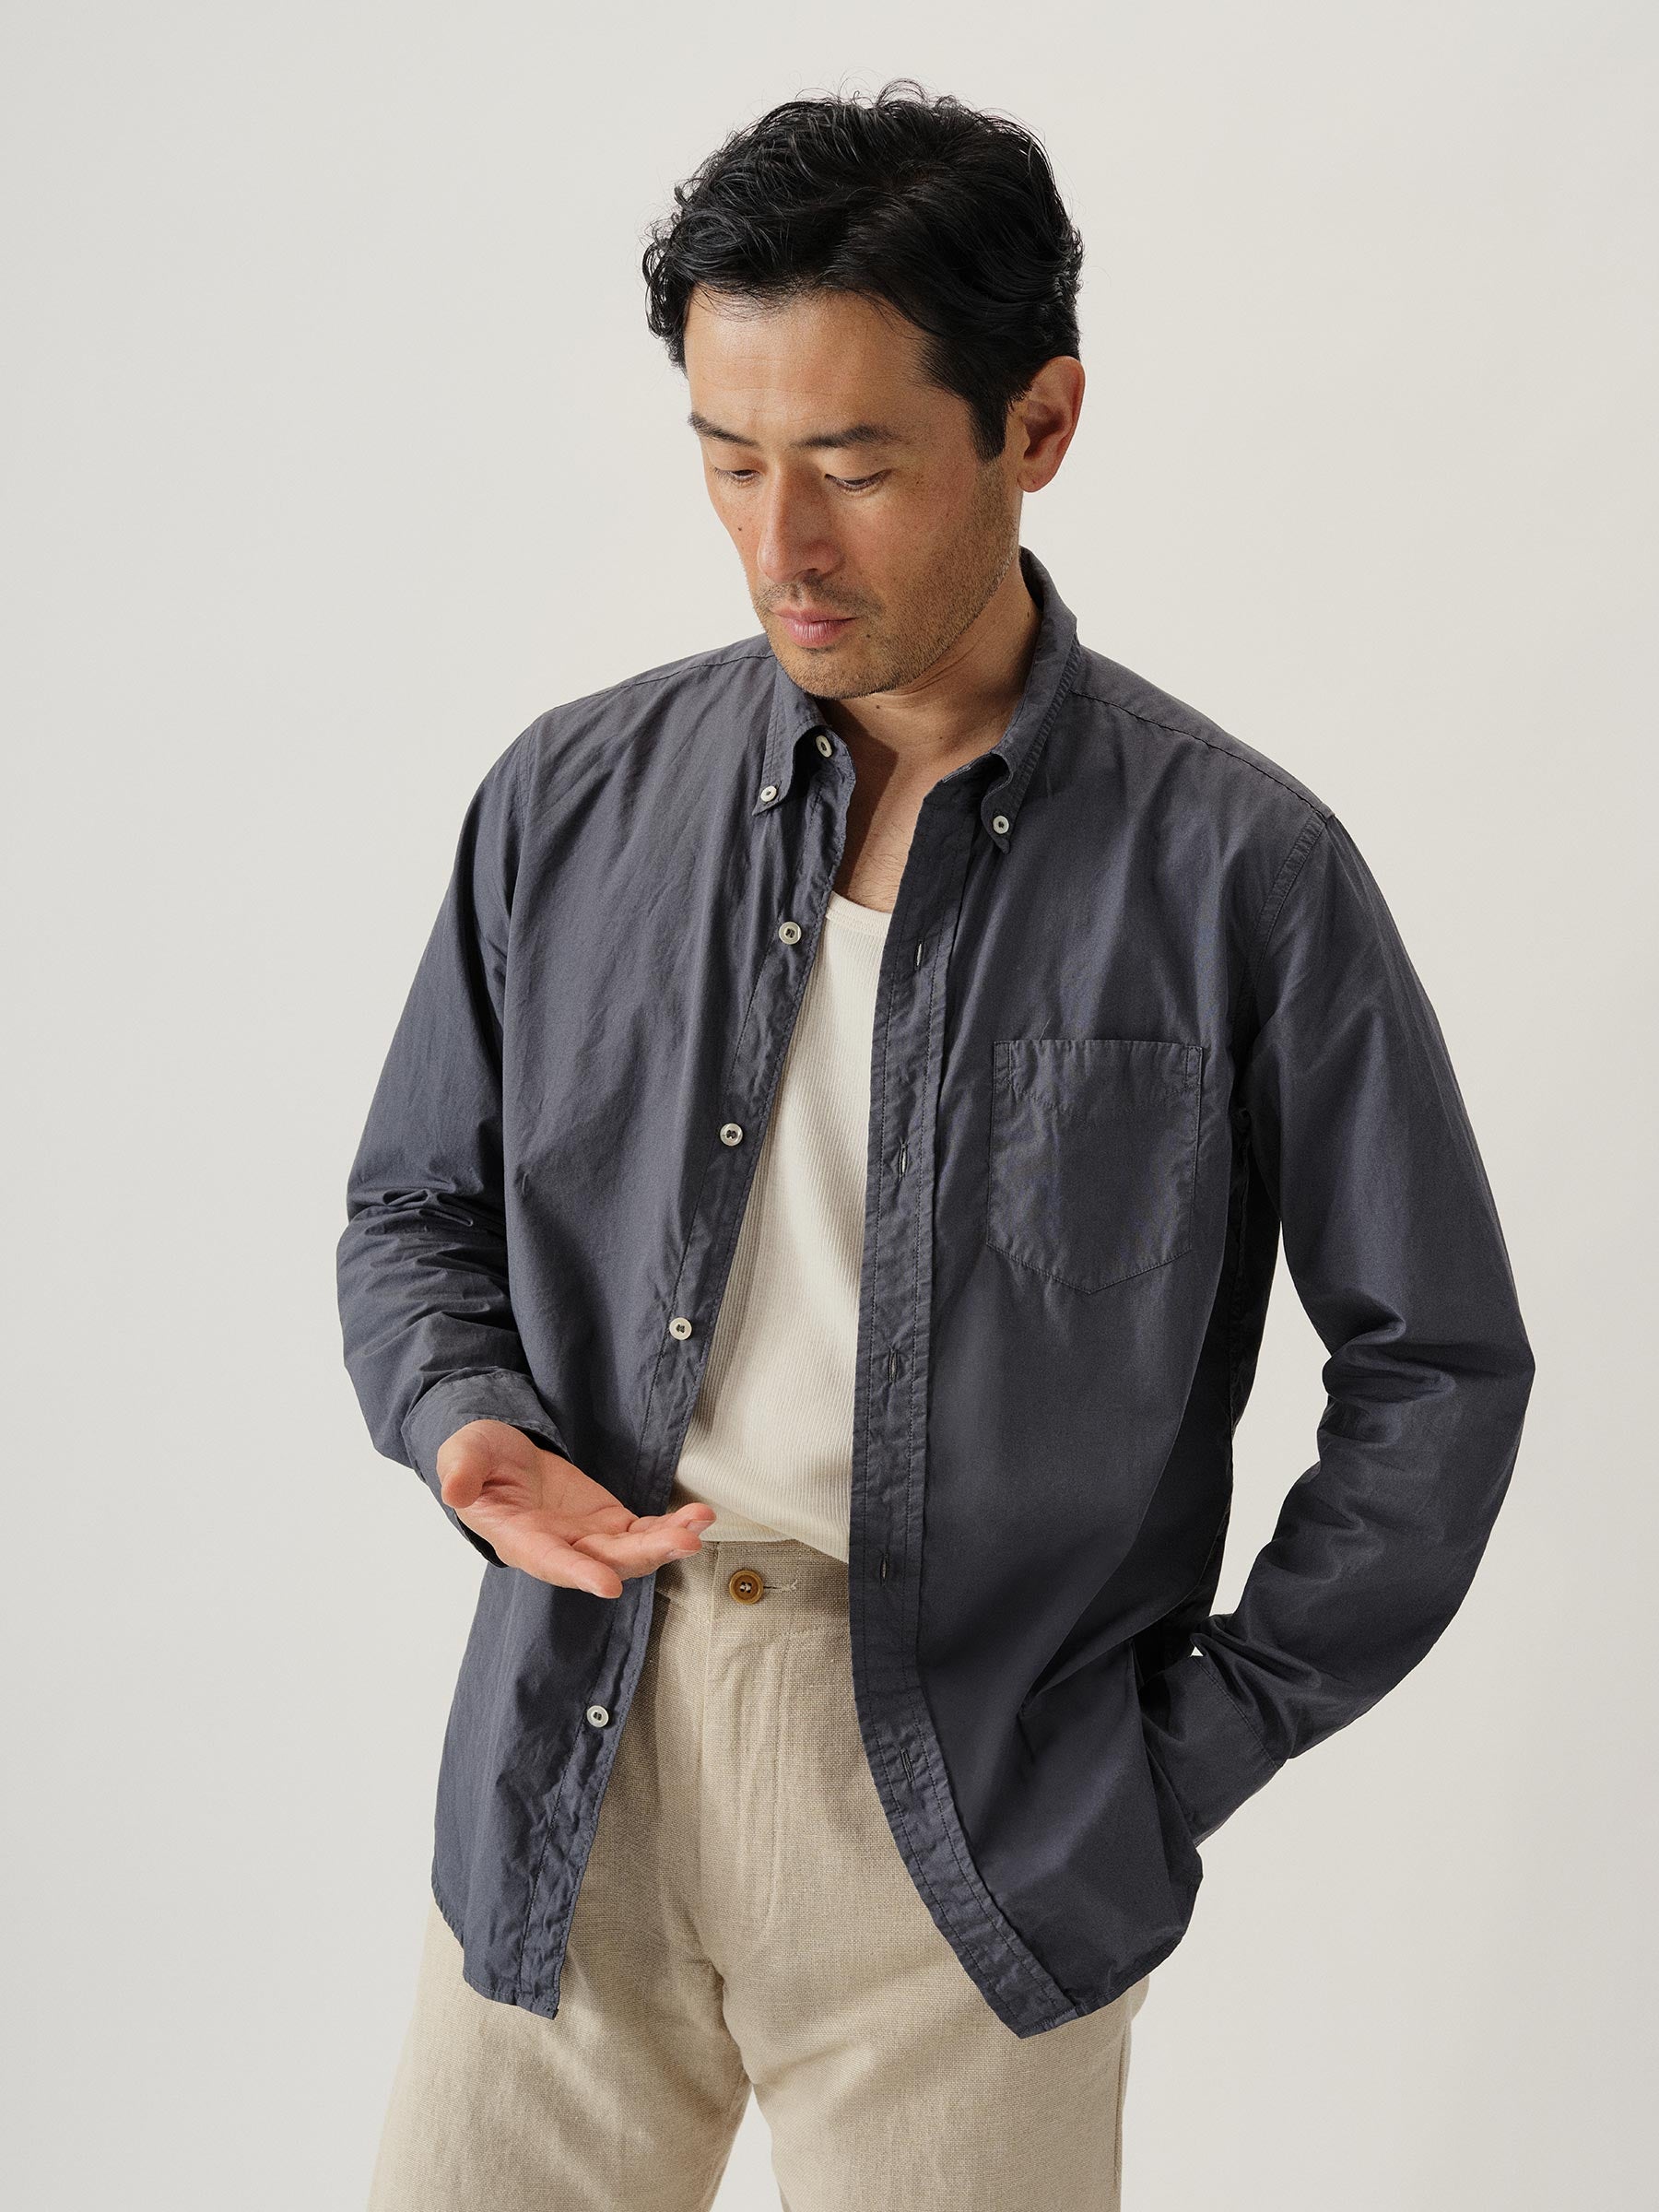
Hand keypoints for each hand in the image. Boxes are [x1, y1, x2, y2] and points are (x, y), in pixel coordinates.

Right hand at [435, 1420, 714, 1595]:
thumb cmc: (478, 1459)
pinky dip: (671, 1526)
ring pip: (631, 1551)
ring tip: (697, 1527)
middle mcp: (559, 1548)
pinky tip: (698, 1517)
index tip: (608, 1583)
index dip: (579, 1573)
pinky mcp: (609, 1524)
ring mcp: (587, 1539)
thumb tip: (453, 1489)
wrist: (501, 1457)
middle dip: (644, 1556)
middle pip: (605, 1561)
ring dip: (666, 1543)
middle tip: (682, 1543)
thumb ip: (461, 1471)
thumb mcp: (463, 1455)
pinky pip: (644, 1531)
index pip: (550, 1561)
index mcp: (519, 1538)